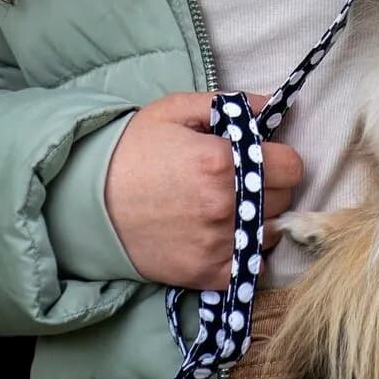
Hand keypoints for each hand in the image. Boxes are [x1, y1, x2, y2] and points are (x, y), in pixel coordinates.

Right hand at [103, 91, 303, 289]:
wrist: (86, 201)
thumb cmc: (132, 149)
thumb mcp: (175, 110)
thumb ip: (229, 104)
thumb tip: (270, 106)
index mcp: (222, 162)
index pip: (291, 166)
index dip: (278, 158)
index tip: (261, 158)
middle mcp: (224, 206)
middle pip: (282, 199)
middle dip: (268, 186)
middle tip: (240, 180)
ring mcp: (216, 244)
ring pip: (269, 233)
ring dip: (258, 220)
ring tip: (228, 207)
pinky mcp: (205, 274)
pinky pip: (249, 266)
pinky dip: (243, 252)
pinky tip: (222, 235)